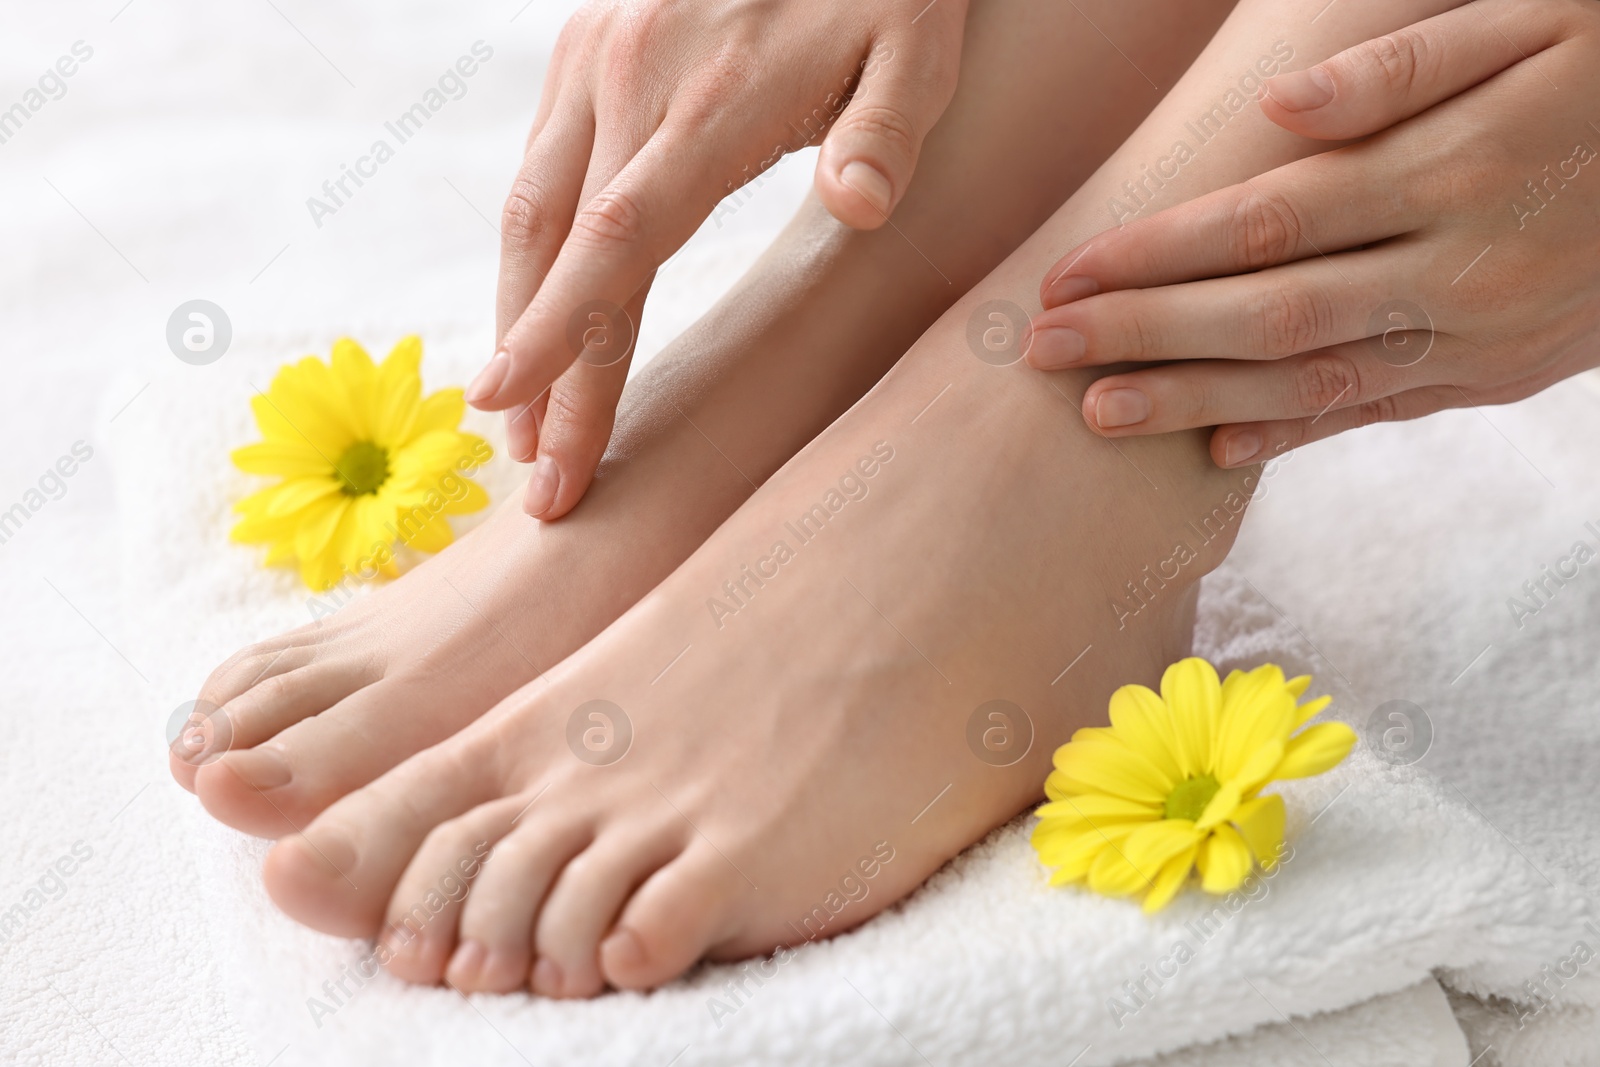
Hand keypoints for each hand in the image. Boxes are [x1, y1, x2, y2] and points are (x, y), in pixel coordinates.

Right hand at [472, 0, 967, 516]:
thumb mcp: (917, 49)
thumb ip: (886, 130)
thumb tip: (861, 208)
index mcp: (709, 102)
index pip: (620, 244)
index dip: (568, 341)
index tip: (528, 424)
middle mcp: (626, 79)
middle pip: (553, 245)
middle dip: (534, 366)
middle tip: (531, 474)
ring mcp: (592, 59)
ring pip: (527, 211)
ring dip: (517, 318)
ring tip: (519, 417)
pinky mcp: (582, 49)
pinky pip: (539, 170)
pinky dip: (531, 257)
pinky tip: (538, 315)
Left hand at [1029, 0, 1599, 467]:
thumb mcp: (1538, 21)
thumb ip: (1404, 66)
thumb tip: (1277, 113)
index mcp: (1453, 171)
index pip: (1267, 223)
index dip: (1158, 253)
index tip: (1068, 275)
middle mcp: (1459, 270)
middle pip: (1268, 314)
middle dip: (1145, 336)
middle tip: (1043, 354)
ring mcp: (1481, 336)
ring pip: (1313, 382)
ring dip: (1196, 401)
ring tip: (1098, 416)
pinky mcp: (1500, 377)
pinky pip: (1380, 412)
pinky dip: (1295, 434)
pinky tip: (1217, 449)